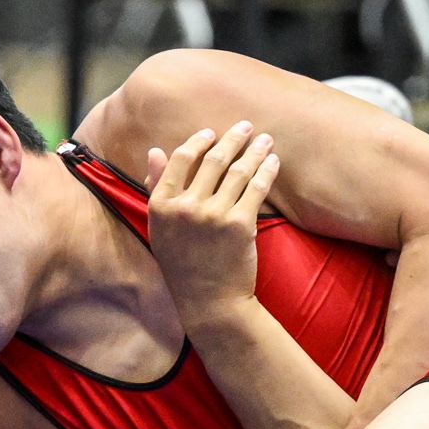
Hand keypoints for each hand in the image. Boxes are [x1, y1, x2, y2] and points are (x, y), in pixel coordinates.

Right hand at [144, 120, 279, 328]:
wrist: (210, 302)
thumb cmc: (183, 265)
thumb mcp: (161, 228)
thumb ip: (156, 188)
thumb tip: (154, 151)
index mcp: (162, 205)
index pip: (181, 160)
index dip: (199, 141)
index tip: (213, 133)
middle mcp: (185, 207)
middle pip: (213, 160)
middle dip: (233, 138)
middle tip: (246, 126)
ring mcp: (213, 215)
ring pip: (238, 171)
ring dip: (255, 151)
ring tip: (266, 140)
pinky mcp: (239, 224)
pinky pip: (256, 188)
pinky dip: (267, 171)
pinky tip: (274, 161)